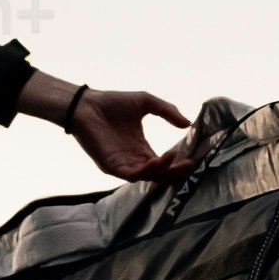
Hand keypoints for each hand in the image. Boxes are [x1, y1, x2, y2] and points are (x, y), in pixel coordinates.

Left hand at [24, 71, 190, 183]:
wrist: (86, 104)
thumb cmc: (112, 103)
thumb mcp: (146, 102)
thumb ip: (167, 111)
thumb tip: (187, 123)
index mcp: (140, 148)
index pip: (163, 163)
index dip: (177, 163)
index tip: (192, 157)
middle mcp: (133, 159)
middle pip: (159, 174)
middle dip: (175, 172)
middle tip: (189, 165)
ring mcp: (122, 164)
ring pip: (148, 177)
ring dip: (163, 171)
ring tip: (175, 160)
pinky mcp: (111, 165)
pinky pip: (131, 174)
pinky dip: (146, 170)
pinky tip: (157, 160)